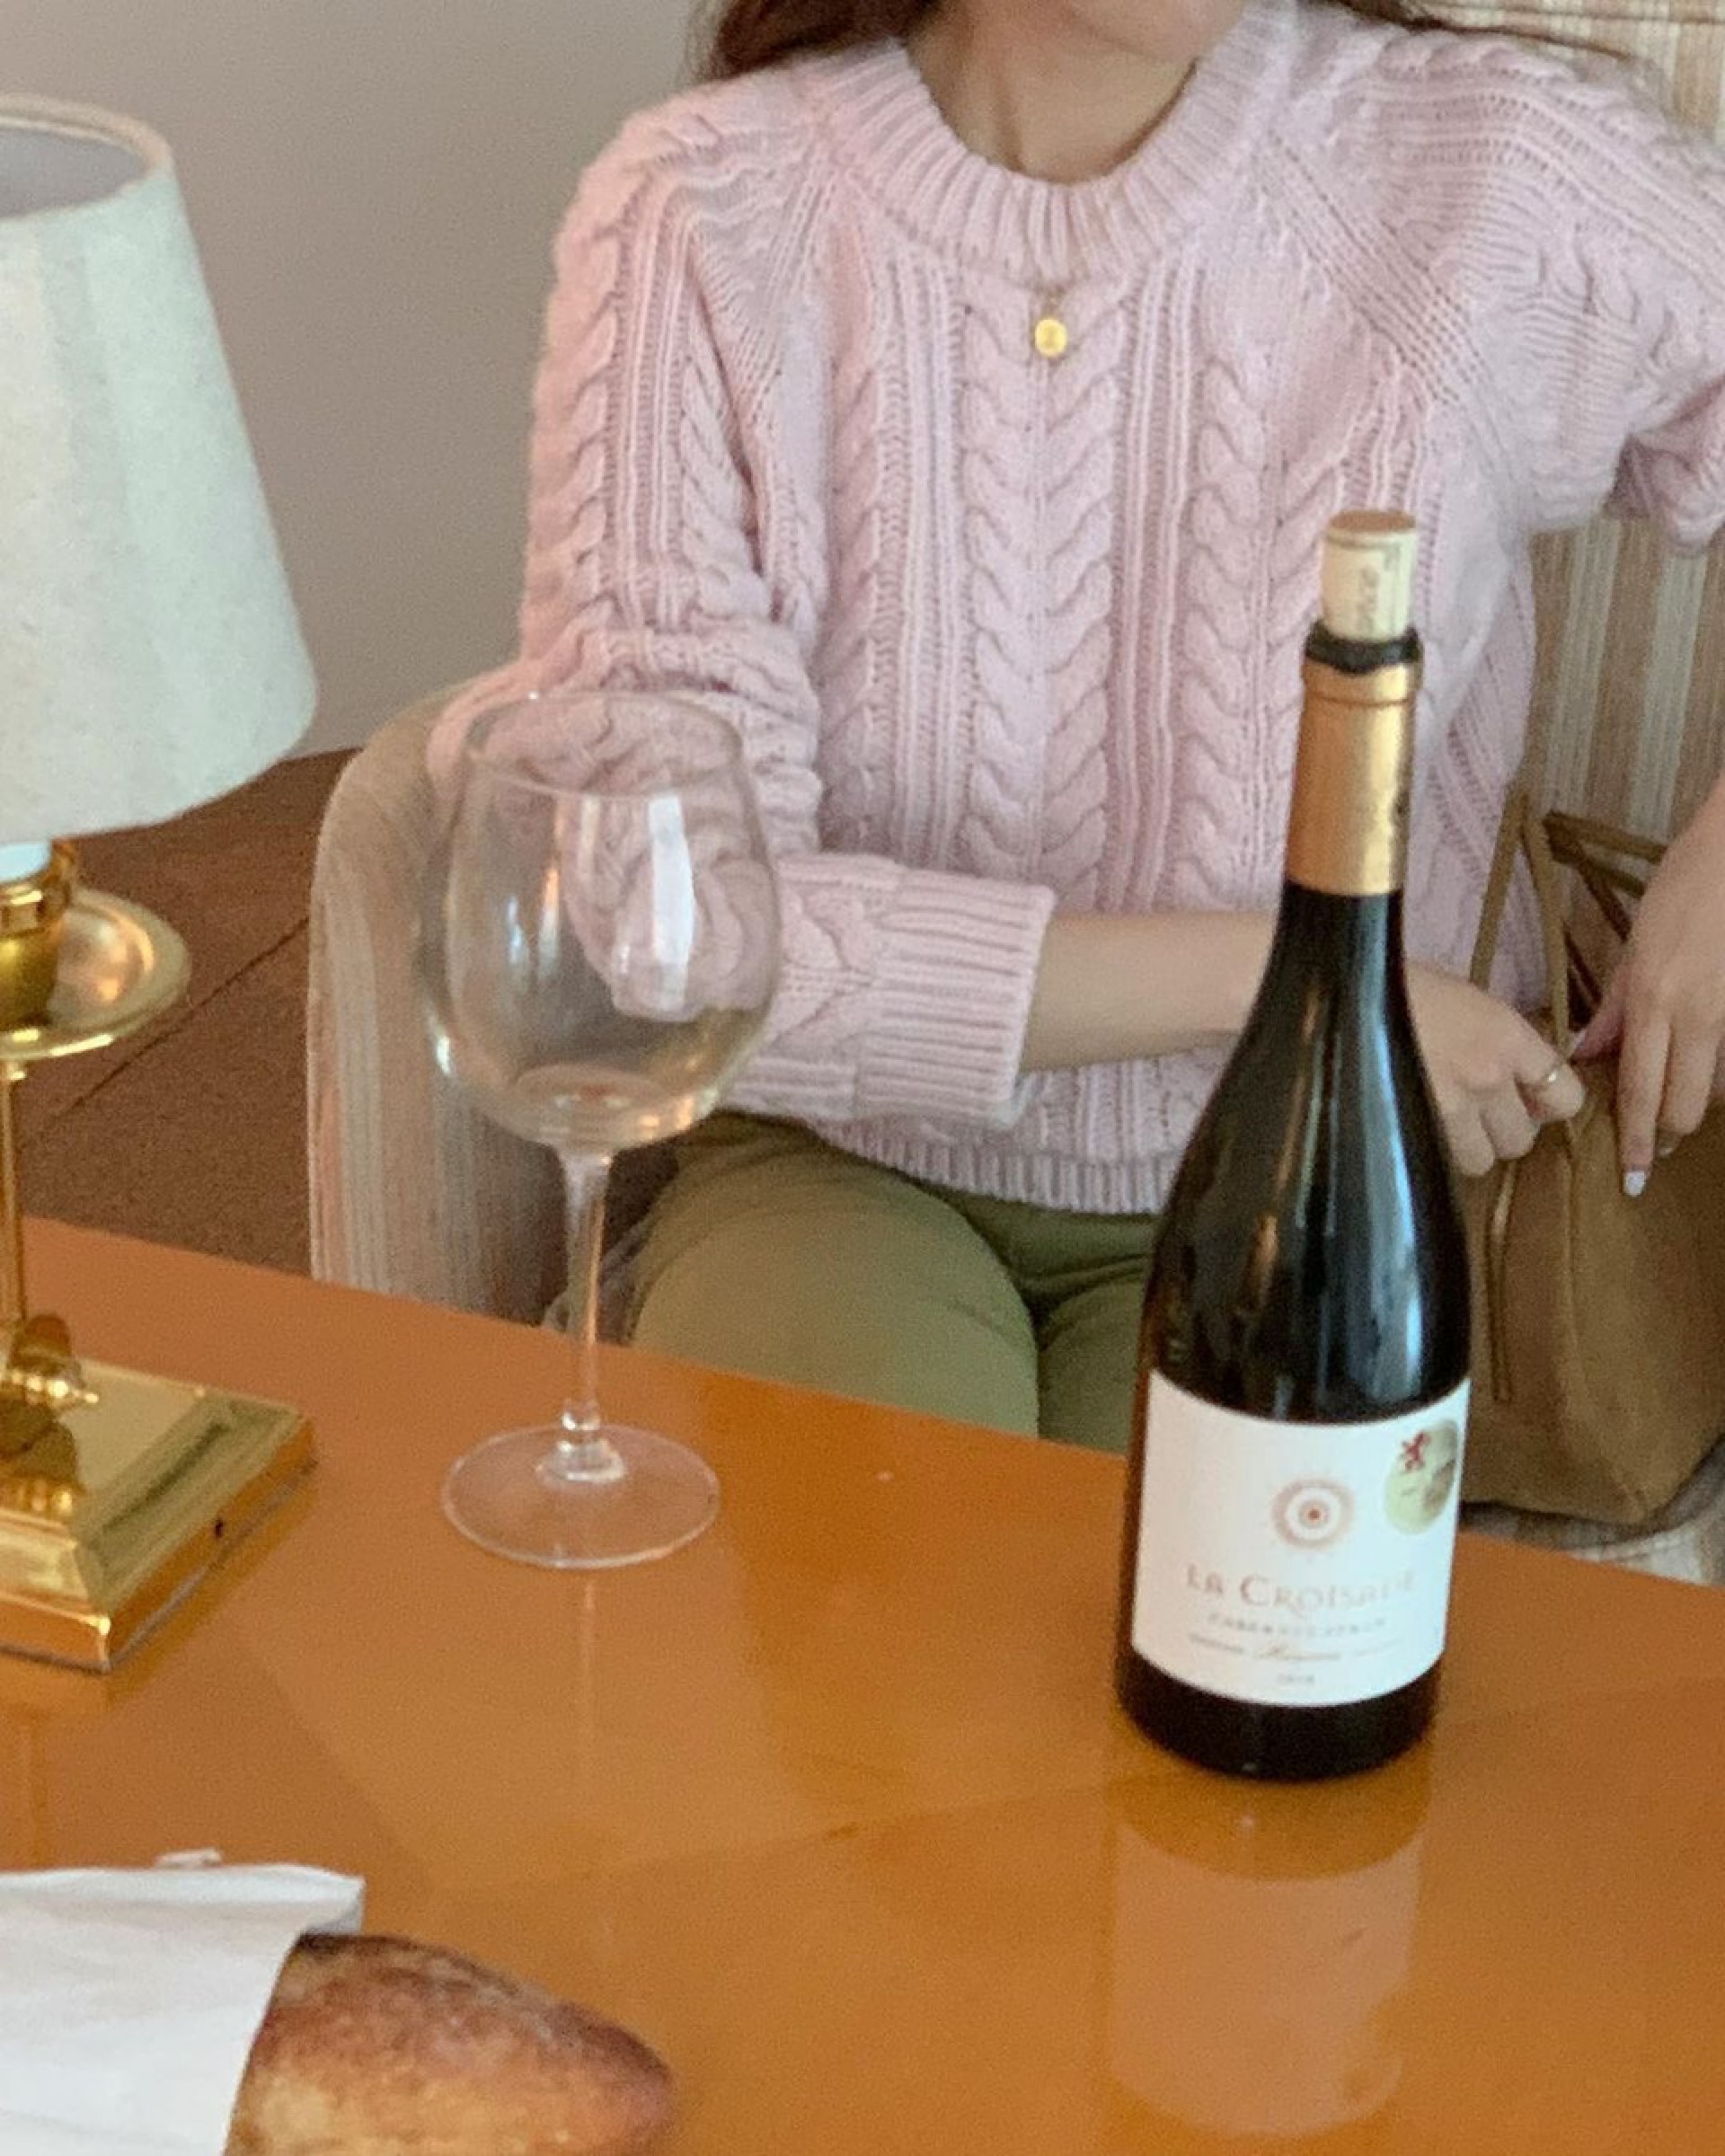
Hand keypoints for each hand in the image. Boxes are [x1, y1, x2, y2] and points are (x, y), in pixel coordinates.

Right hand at [1406, 965, 1584, 1177]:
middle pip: (1521, 1139)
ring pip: (1481, 1161)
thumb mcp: (1456, 993)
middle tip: (1476, 1115)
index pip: (1565, 1096)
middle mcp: (1488, 1078)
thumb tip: (1508, 1066)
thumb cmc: (1391, 978)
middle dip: (1500, 1131)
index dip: (1548, 1104)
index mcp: (1506, 1034)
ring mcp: (1448, 1109)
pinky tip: (1412, 1129)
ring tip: (1439, 1127)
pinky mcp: (1411, 1129)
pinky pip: (1437, 1162)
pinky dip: (1429, 1152)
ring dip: (1464, 1148)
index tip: (1526, 1098)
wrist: (1338, 988)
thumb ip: (1490, 1033)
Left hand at [1572, 792, 1724, 1193]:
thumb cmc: (1685, 890)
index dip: (1638, 1138)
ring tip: (1675, 1112)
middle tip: (1654, 1150)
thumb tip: (1587, 1054)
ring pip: (1713, 1085)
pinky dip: (1716, 1072)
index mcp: (1653, 999)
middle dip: (1669, 1134)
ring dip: (1693, 1103)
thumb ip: (1616, 1008)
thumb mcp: (1636, 946)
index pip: (1641, 1088)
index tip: (1634, 1176)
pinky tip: (1704, 1074)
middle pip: (1684, 1102)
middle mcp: (1694, 1013)